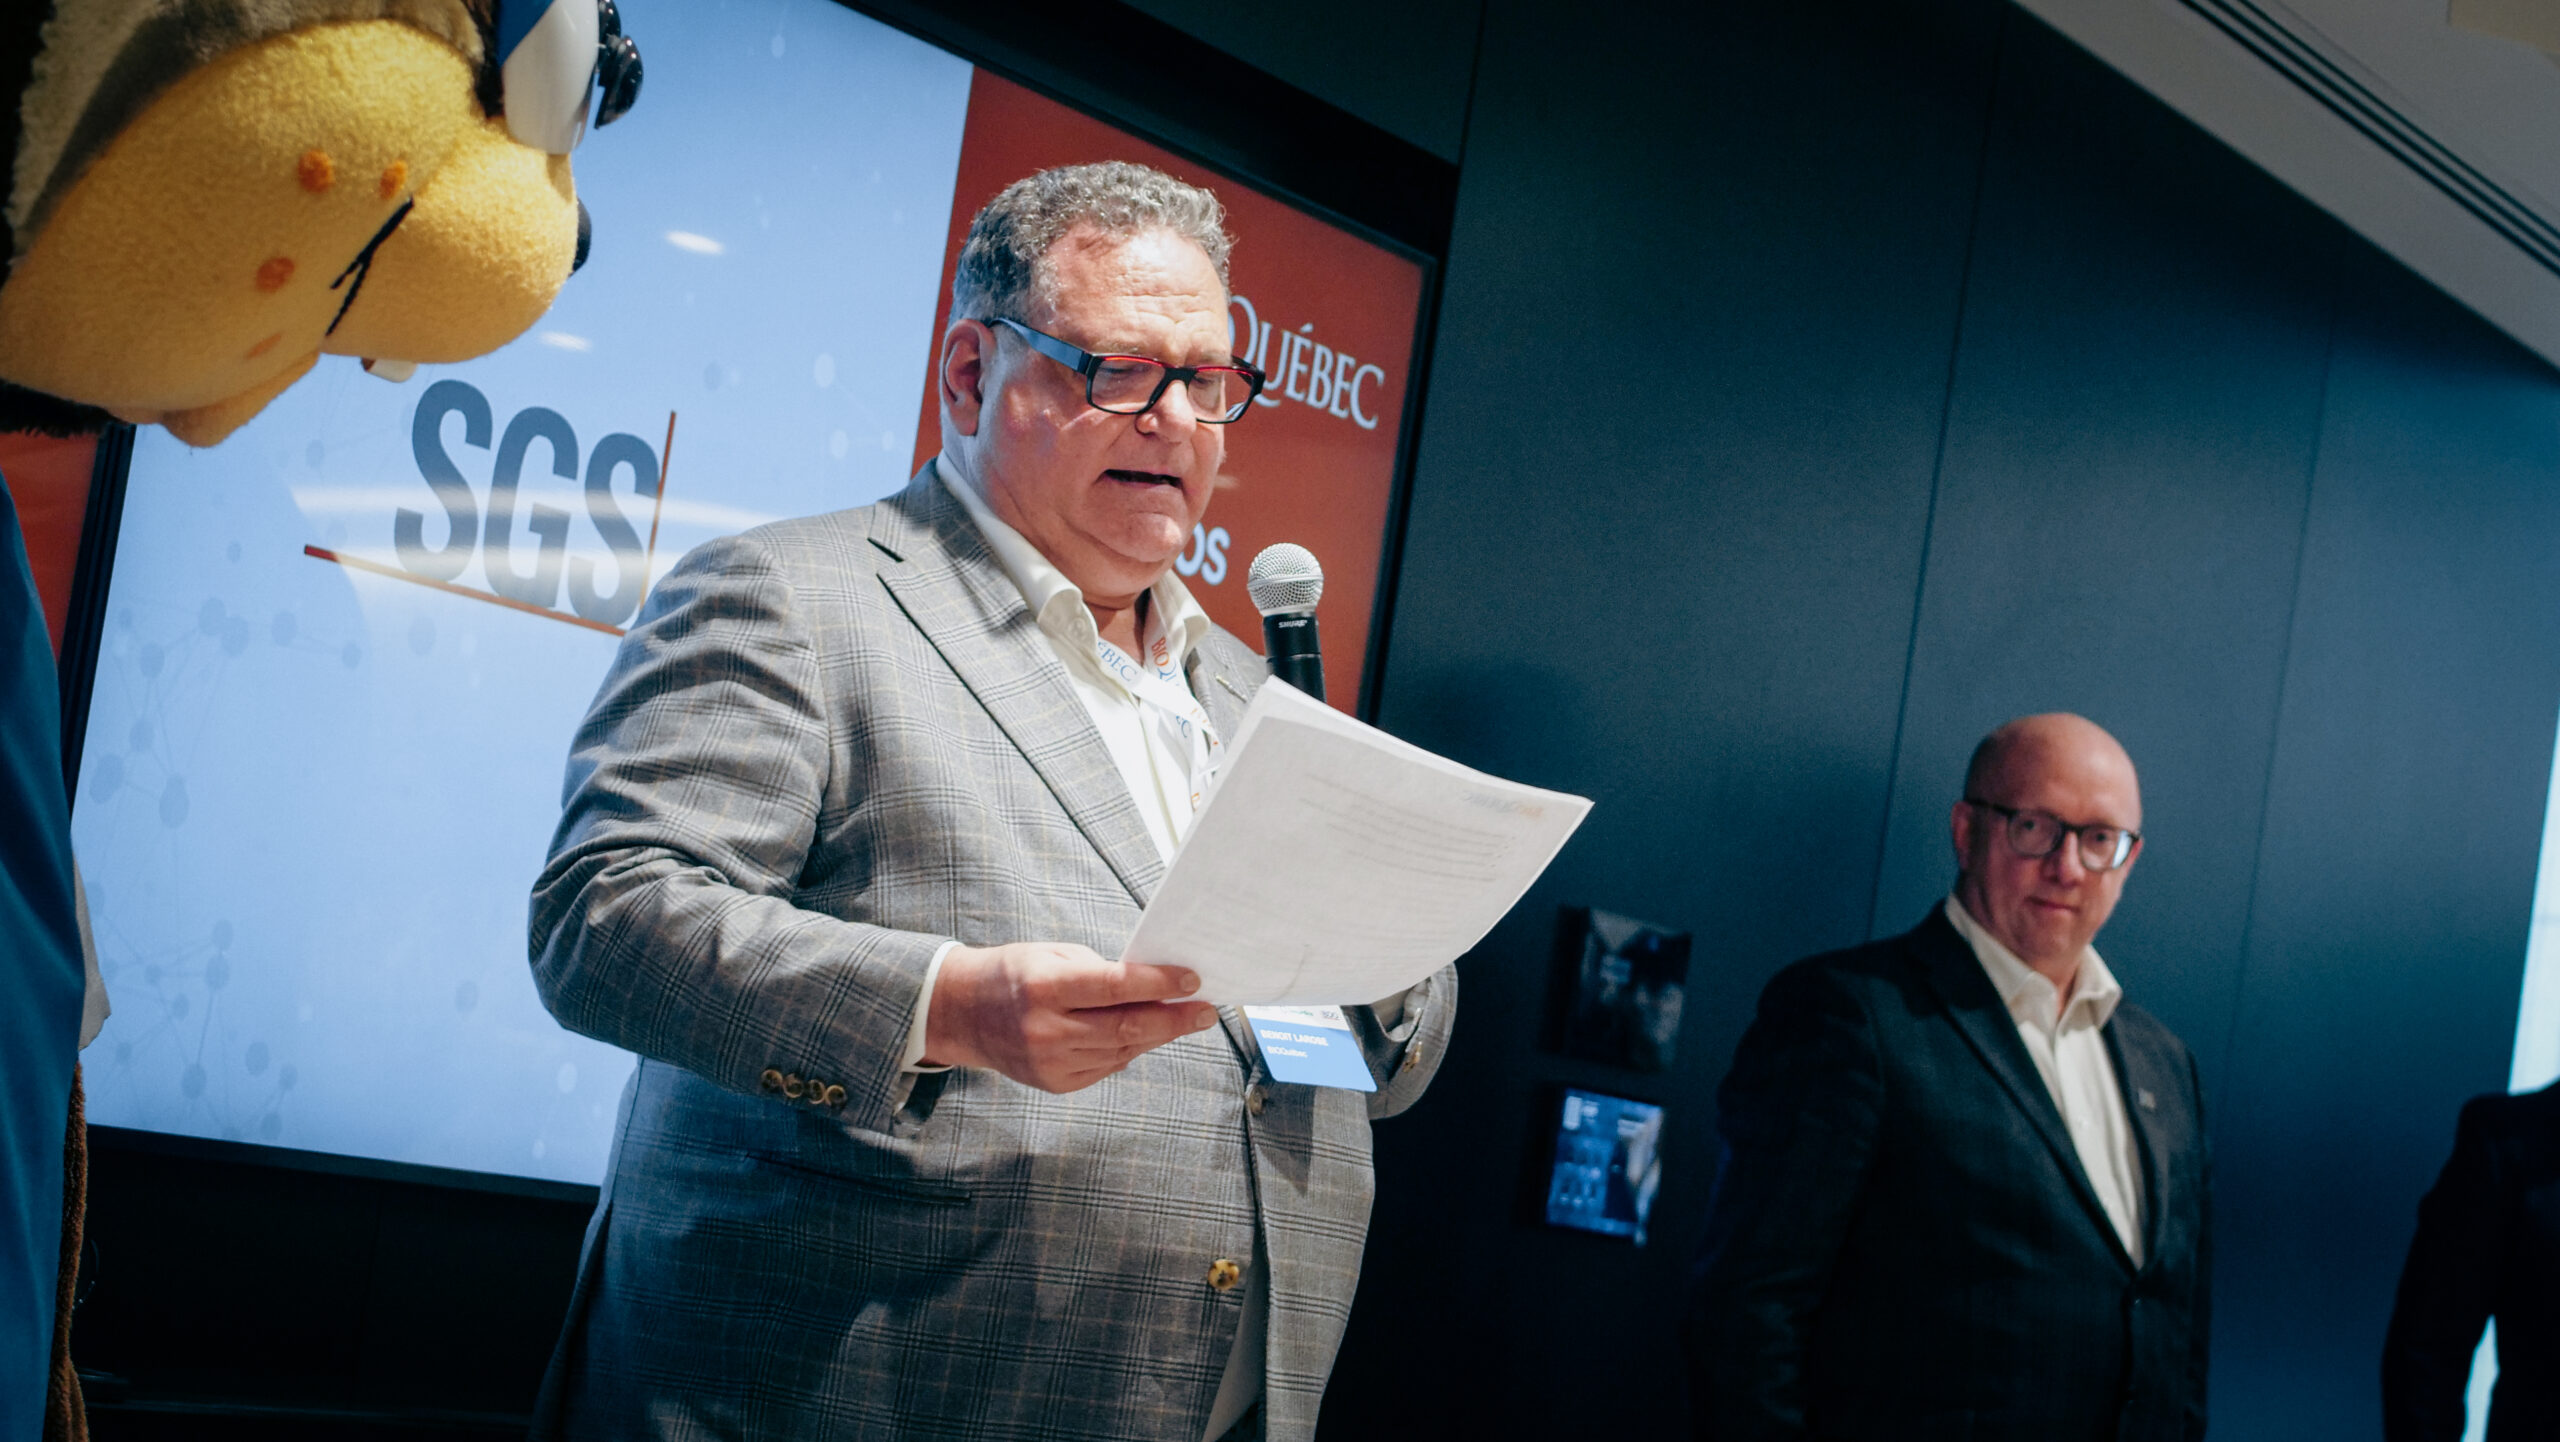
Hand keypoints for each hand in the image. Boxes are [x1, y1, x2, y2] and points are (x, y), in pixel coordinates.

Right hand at [922, 942, 1218, 1092]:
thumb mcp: (1052, 956)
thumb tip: (1154, 990)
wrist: (963, 1014)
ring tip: (1181, 1018)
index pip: (1115, 987)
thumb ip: (1100, 972)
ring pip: (1122, 1051)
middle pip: (1127, 1029)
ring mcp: (1051, 1063)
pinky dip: (1128, 1050)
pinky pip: (1107, 1067)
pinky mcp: (1056, 1084)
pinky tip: (1140, 1035)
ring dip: (1157, 1035)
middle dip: (1174, 1020)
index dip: (1159, 984)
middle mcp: (1047, 1030)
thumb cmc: (1015, 973)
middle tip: (1206, 1011)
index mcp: (1045, 988)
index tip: (1192, 980)